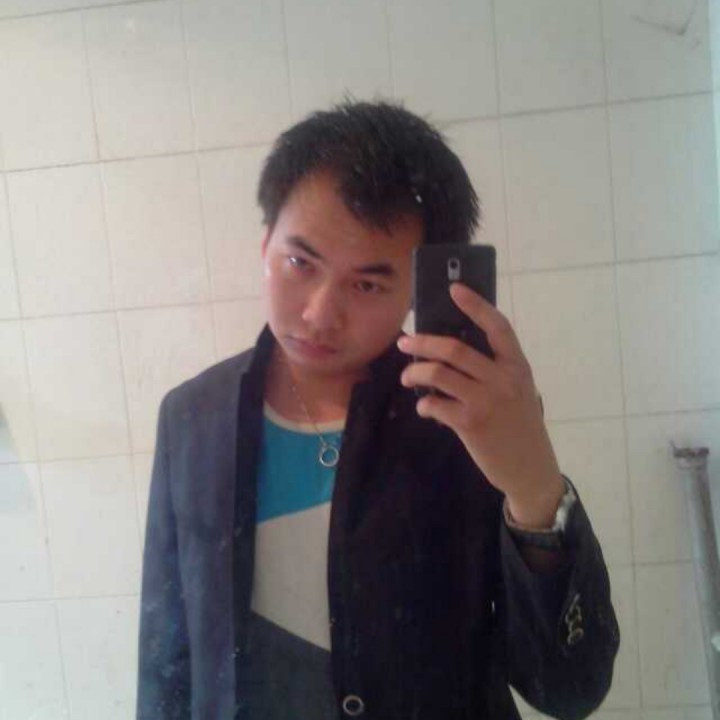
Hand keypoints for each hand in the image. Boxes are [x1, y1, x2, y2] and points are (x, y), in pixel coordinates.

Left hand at [397, 282, 564, 521]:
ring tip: (407, 377)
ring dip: (415, 372)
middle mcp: (504, 379)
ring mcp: (487, 401)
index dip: (475, 305)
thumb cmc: (519, 424)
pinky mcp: (471, 424)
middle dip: (422, 342)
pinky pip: (435, 404)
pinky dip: (424, 404)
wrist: (530, 467)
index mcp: (518, 365)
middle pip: (454, 349)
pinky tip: (425, 406)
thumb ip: (494, 368)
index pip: (498, 326)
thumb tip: (450, 349)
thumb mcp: (518, 390)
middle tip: (404, 343)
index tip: (454, 289)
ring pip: (439, 374)